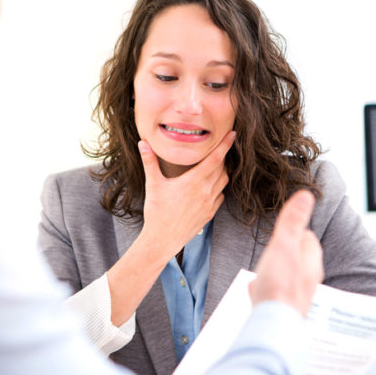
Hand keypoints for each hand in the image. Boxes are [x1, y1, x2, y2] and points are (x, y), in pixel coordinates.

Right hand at [137, 131, 235, 261]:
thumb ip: (150, 162)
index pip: (215, 158)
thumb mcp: (153, 184)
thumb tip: (143, 143)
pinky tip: (209, 186)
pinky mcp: (210, 214)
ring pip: (223, 181)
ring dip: (221, 171)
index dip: (225, 145)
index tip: (232, 134)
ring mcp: (209, 203)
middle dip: (221, 156)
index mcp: (193, 181)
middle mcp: (205, 191)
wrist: (162, 240)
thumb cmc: (156, 212)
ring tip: (213, 165)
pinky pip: (220, 196)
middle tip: (216, 148)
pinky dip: (218, 187)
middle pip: (221, 168)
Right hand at [249, 190, 323, 315]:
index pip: (309, 239)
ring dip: (276, 270)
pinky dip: (267, 288)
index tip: (283, 230)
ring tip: (263, 268)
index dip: (296, 232)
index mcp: (311, 263)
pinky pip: (275, 293)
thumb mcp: (284, 245)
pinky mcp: (282, 309)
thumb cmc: (279, 285)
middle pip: (298, 258)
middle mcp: (307, 281)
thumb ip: (292, 221)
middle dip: (285, 252)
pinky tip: (257, 289)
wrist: (271, 324)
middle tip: (272, 248)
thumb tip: (306, 195)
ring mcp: (295, 296)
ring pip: (287, 277)